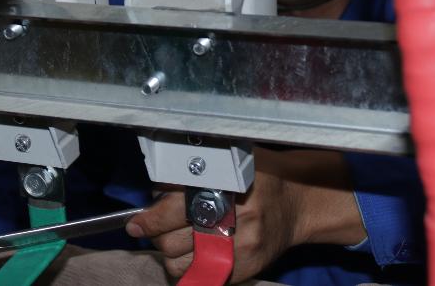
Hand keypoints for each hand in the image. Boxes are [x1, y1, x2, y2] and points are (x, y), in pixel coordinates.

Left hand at [125, 146, 365, 281]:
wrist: (298, 203)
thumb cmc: (260, 176)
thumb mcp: (231, 160)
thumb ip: (194, 167)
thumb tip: (156, 184)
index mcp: (227, 186)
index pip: (175, 207)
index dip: (151, 218)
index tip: (136, 223)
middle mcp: (235, 218)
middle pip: (172, 239)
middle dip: (157, 234)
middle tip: (154, 226)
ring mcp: (240, 248)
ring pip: (180, 263)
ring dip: (170, 253)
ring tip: (176, 239)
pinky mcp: (245, 269)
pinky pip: (199, 278)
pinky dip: (188, 269)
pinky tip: (193, 254)